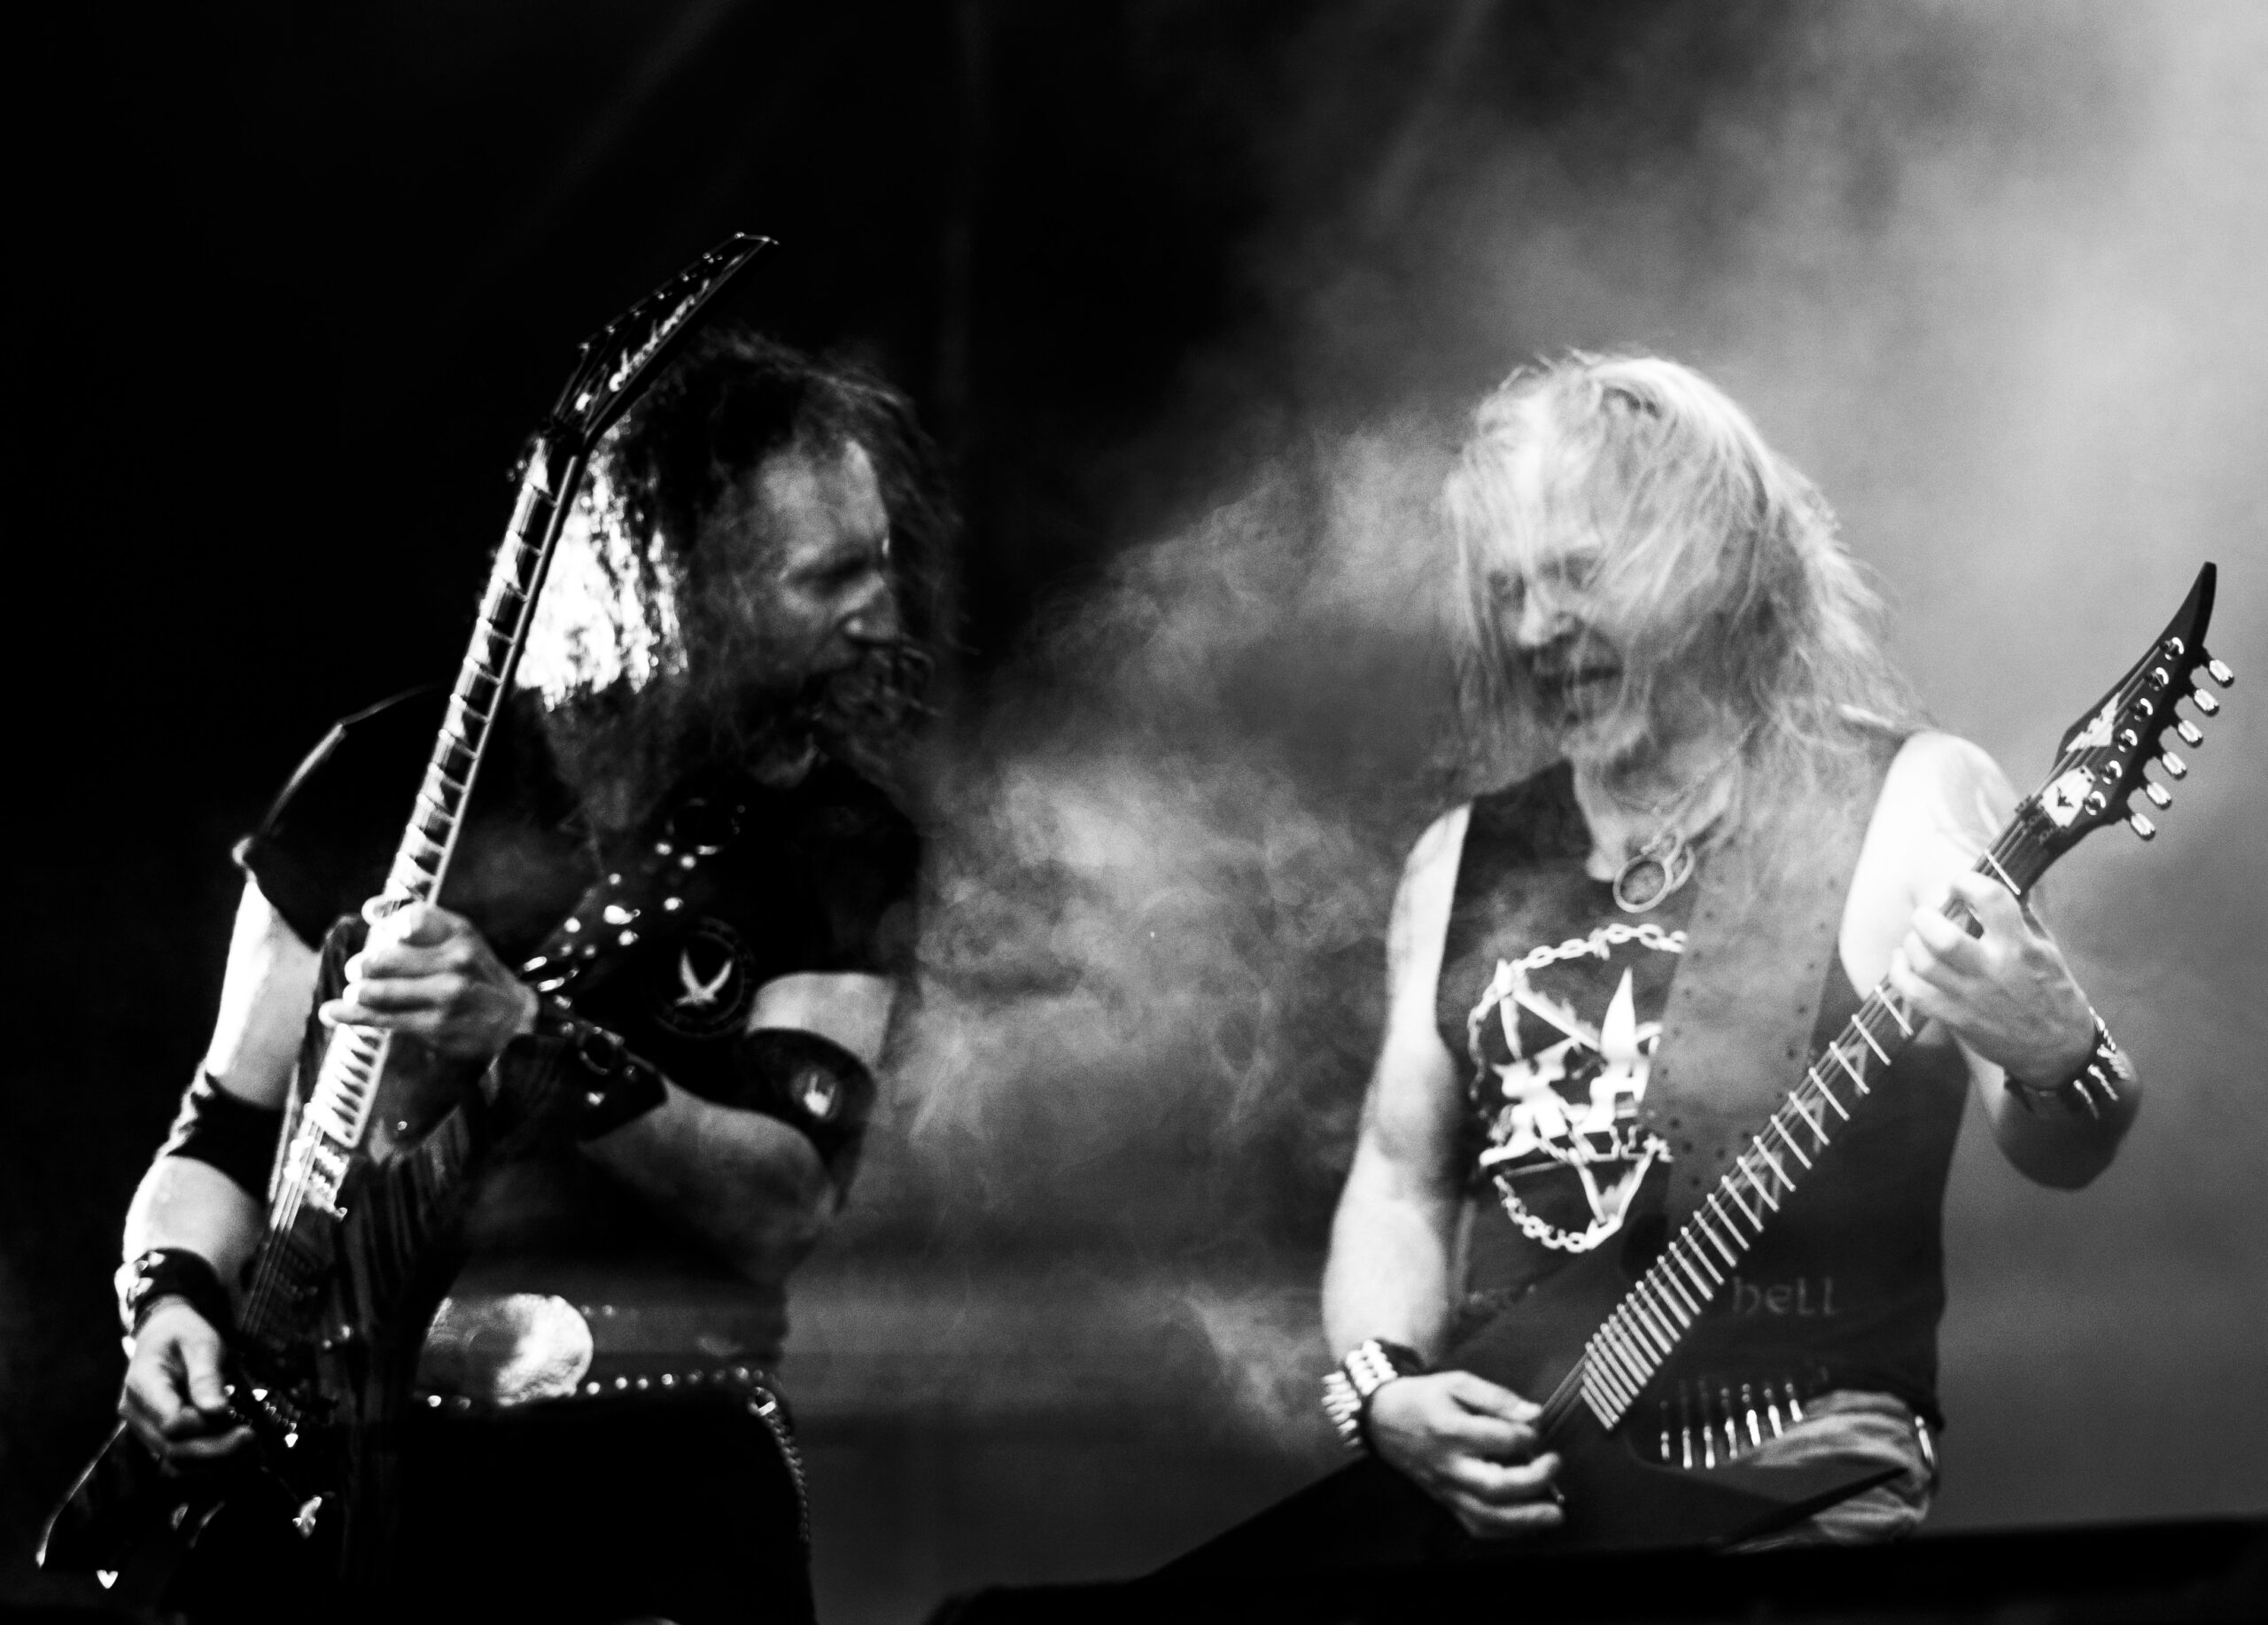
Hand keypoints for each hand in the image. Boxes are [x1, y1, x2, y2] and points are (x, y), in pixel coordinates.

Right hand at [119, 1300, 253, 1471]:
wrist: (162, 1334)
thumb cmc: (183, 1334)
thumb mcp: (201, 1343)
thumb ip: (206, 1377)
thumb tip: (217, 1411)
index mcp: (141, 1384)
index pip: (170, 1422)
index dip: (204, 1425)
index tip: (233, 1414)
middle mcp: (135, 1413)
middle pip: (172, 1448)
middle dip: (216, 1450)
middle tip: (250, 1438)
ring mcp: (142, 1429)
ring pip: (175, 1463)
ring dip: (214, 1463)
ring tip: (248, 1449)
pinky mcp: (156, 1438)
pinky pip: (178, 1461)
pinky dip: (207, 1463)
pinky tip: (234, 1452)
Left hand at [321, 903, 537, 1063]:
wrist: (513, 1020)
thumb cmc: (476, 973)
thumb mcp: (459, 938)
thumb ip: (417, 919)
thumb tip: (370, 909)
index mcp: (460, 934)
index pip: (410, 919)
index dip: (388, 925)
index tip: (380, 932)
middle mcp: (456, 962)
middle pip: (386, 957)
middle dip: (361, 966)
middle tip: (355, 971)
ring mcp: (446, 995)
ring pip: (379, 991)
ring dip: (357, 992)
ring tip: (353, 992)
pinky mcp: (435, 1026)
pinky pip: (382, 1019)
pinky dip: (351, 1015)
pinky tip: (331, 1012)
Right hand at [1367, 1370, 1563, 1538]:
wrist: (1383, 1419)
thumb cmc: (1423, 1399)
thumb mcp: (1457, 1383)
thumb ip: (1497, 1398)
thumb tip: (1534, 1414)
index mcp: (1451, 1430)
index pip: (1499, 1439)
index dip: (1527, 1435)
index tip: (1536, 1429)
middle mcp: (1449, 1466)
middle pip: (1495, 1486)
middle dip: (1534, 1481)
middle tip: (1555, 1464)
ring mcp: (1447, 1489)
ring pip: (1487, 1516)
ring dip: (1526, 1519)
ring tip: (1555, 1514)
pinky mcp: (1446, 1501)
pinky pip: (1476, 1526)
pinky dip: (1504, 1531)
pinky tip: (1527, 1525)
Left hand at [1888, 871, 2093, 1081]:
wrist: (2058, 1049)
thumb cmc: (2052, 990)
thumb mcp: (2047, 947)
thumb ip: (2023, 913)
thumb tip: (2005, 876)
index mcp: (2022, 946)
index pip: (1990, 899)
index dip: (1967, 881)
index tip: (1959, 882)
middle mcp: (1995, 970)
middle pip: (1942, 937)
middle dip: (1926, 916)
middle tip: (1928, 913)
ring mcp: (1972, 997)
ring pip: (1923, 962)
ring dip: (1912, 942)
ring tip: (1917, 936)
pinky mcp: (1956, 1019)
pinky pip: (1913, 993)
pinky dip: (1899, 972)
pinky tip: (1903, 960)